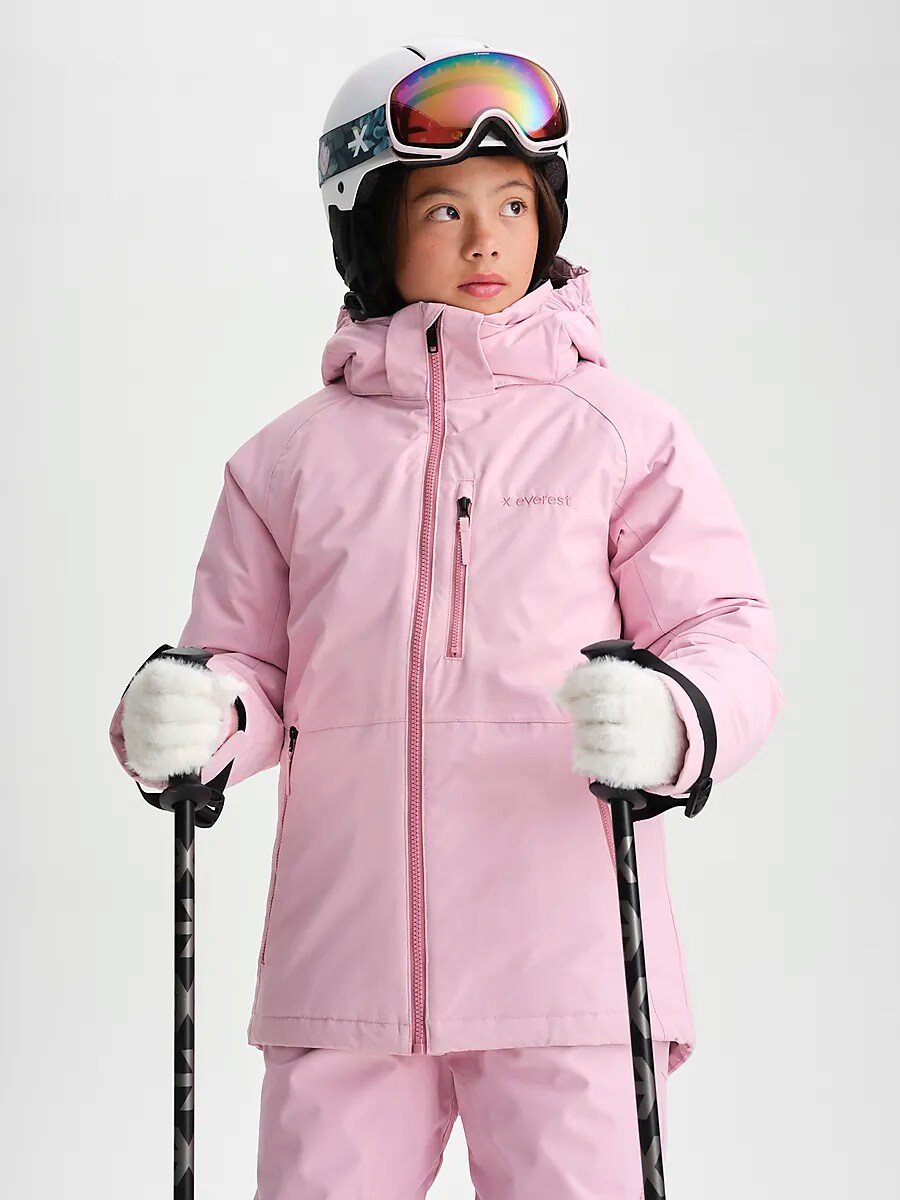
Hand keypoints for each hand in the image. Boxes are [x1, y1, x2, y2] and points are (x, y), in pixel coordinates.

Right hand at [121, 656, 244, 784]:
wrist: (161, 726)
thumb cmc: (182, 700)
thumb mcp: (201, 686)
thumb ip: (218, 684)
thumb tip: (238, 687)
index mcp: (148, 681)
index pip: (160, 677)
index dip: (188, 682)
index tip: (208, 688)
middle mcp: (137, 706)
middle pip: (163, 709)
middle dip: (198, 712)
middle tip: (216, 715)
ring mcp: (136, 734)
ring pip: (161, 735)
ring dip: (196, 734)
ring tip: (212, 731)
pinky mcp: (143, 758)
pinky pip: (163, 760)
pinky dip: (190, 755)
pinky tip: (204, 750)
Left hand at [552, 656, 687, 789]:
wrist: (685, 734)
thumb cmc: (646, 705)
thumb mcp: (633, 680)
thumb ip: (598, 678)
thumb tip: (559, 692)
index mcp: (639, 684)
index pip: (600, 678)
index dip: (575, 684)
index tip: (564, 692)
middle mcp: (640, 711)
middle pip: (595, 707)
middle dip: (577, 710)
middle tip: (577, 713)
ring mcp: (639, 741)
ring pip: (597, 736)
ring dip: (581, 735)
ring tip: (585, 733)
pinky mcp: (637, 767)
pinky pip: (604, 765)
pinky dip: (586, 759)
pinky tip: (582, 755)